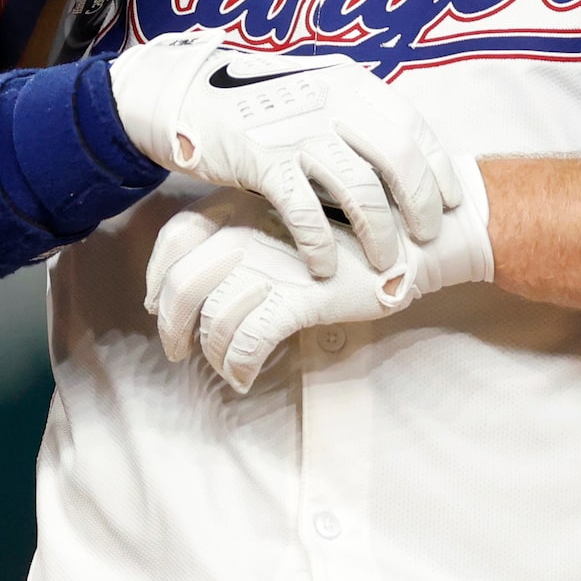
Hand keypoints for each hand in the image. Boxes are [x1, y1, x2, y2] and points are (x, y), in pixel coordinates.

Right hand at [107, 35, 464, 276]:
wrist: (187, 94)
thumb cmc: (260, 106)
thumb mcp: (315, 96)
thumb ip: (354, 121)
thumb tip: (399, 163)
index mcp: (349, 82)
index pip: (412, 125)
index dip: (436, 167)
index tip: (452, 203)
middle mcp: (329, 99)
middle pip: (397, 157)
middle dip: (419, 204)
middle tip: (426, 240)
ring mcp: (296, 127)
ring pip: (357, 187)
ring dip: (378, 233)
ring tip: (385, 264)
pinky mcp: (261, 156)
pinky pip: (303, 208)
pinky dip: (320, 243)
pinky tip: (327, 268)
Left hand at [144, 180, 493, 391]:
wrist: (421, 235)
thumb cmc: (359, 233)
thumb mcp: (301, 222)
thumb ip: (260, 234)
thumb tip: (215, 275)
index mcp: (249, 203)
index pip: (178, 235)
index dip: (159, 273)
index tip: (159, 302)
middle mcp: (254, 229)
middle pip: (182, 281)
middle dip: (172, 324)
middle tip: (177, 350)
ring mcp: (277, 263)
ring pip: (213, 318)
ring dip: (212, 353)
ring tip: (226, 368)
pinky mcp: (303, 295)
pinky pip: (250, 340)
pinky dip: (240, 365)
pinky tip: (247, 377)